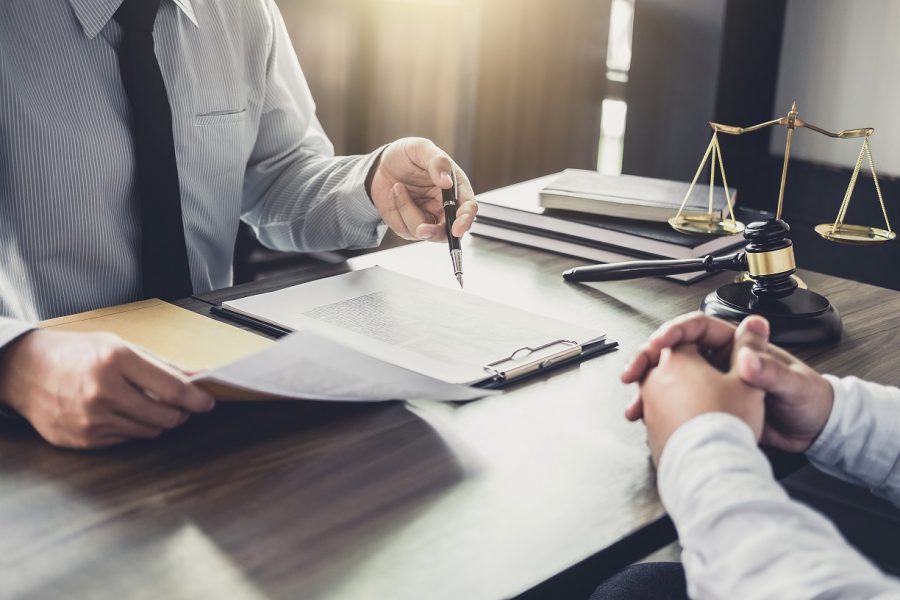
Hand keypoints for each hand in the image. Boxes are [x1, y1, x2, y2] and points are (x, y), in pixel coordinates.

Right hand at [0, 330, 215, 448]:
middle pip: (165, 416)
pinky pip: (125, 439)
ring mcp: (92, 418)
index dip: (196, 399)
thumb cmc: (76, 354)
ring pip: (148, 431)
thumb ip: (160, 364)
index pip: (172, 388)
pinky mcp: (83, 439)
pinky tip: (117, 413)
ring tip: (142, 405)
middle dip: (180, 413)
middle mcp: (104, 391)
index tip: (207, 402)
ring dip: (155, 421)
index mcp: (116, 360)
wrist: (25, 371)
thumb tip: (197, 378)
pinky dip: (130, 428)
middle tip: (180, 406)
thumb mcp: (118, 346)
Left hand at [368, 137, 477, 240]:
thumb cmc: (407, 155)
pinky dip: (396, 209)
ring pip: (422, 230)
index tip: (458, 229)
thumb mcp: (421, 149)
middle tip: (421, 229)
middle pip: (447, 231)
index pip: (468, 208)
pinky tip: (394, 194)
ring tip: (398, 187)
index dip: (465, 220)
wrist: (383, 164)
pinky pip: (404, 228)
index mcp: (455, 188)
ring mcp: (427, 218)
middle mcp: (444, 207)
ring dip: (405, 208)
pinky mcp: (409, 225)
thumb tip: (447, 182)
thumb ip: (437, 162)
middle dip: (434, 233)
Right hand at [623, 313, 833, 452]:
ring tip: (634, 403)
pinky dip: (658, 411)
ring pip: (669, 378)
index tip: (658, 344)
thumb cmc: (809, 399)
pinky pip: (674, 403)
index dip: (673, 333)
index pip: (696, 328)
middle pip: (673, 351)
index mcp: (737, 345)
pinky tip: (648, 419)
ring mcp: (711, 384)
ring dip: (647, 388)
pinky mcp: (708, 406)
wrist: (813, 431)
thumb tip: (747, 357)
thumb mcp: (793, 385)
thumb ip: (770, 371)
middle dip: (648, 360)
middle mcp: (720, 361)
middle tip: (633, 372)